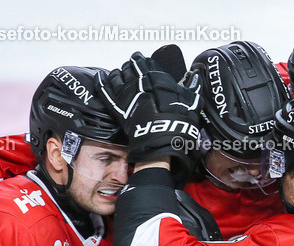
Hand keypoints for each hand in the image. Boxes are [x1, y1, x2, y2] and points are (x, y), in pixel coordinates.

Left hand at [96, 52, 202, 171]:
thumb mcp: (191, 99)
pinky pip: (106, 91)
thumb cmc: (178, 118)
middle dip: (130, 67)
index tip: (141, 61)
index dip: (142, 61)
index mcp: (155, 76)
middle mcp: (138, 81)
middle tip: (130, 70)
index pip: (145, 62)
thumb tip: (195, 75)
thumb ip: (191, 85)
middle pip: (129, 68)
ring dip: (118, 73)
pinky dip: (101, 83)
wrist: (164, 136)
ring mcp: (126, 93)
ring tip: (118, 74)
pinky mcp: (118, 107)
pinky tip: (99, 77)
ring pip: (116, 76)